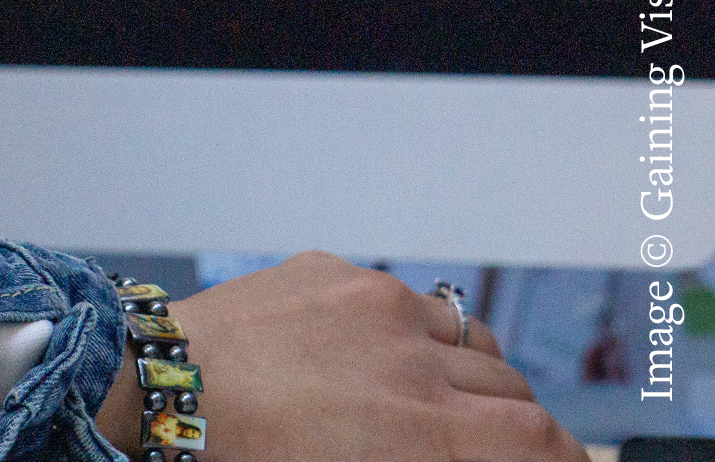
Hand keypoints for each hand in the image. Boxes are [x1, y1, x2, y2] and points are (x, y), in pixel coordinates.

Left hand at [95, 252, 587, 461]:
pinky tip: (370, 357)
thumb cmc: (239, 460)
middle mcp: (411, 364)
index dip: (559, 456)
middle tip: (478, 443)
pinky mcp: (338, 271)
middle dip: (507, 423)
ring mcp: (376, 307)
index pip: (540, 440)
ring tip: (427, 400)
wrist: (155, 395)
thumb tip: (475, 449)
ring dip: (466, 373)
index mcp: (420, 435)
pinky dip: (408, 331)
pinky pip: (409, 301)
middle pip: (512, 391)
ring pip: (470, 339)